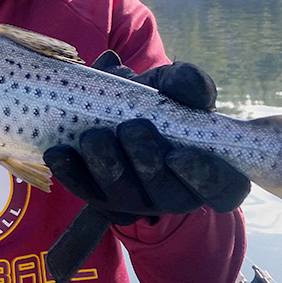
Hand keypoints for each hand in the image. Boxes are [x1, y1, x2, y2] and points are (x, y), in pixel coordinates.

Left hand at [44, 52, 249, 221]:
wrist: (120, 112)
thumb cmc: (161, 102)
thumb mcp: (175, 87)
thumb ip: (185, 82)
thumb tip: (183, 86)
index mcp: (208, 171)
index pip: (222, 189)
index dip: (204, 178)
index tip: (179, 156)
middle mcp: (173, 193)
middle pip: (163, 193)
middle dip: (144, 161)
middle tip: (132, 129)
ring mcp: (135, 200)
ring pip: (121, 195)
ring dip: (107, 164)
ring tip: (94, 136)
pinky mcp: (99, 198)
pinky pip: (84, 190)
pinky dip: (70, 172)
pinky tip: (58, 152)